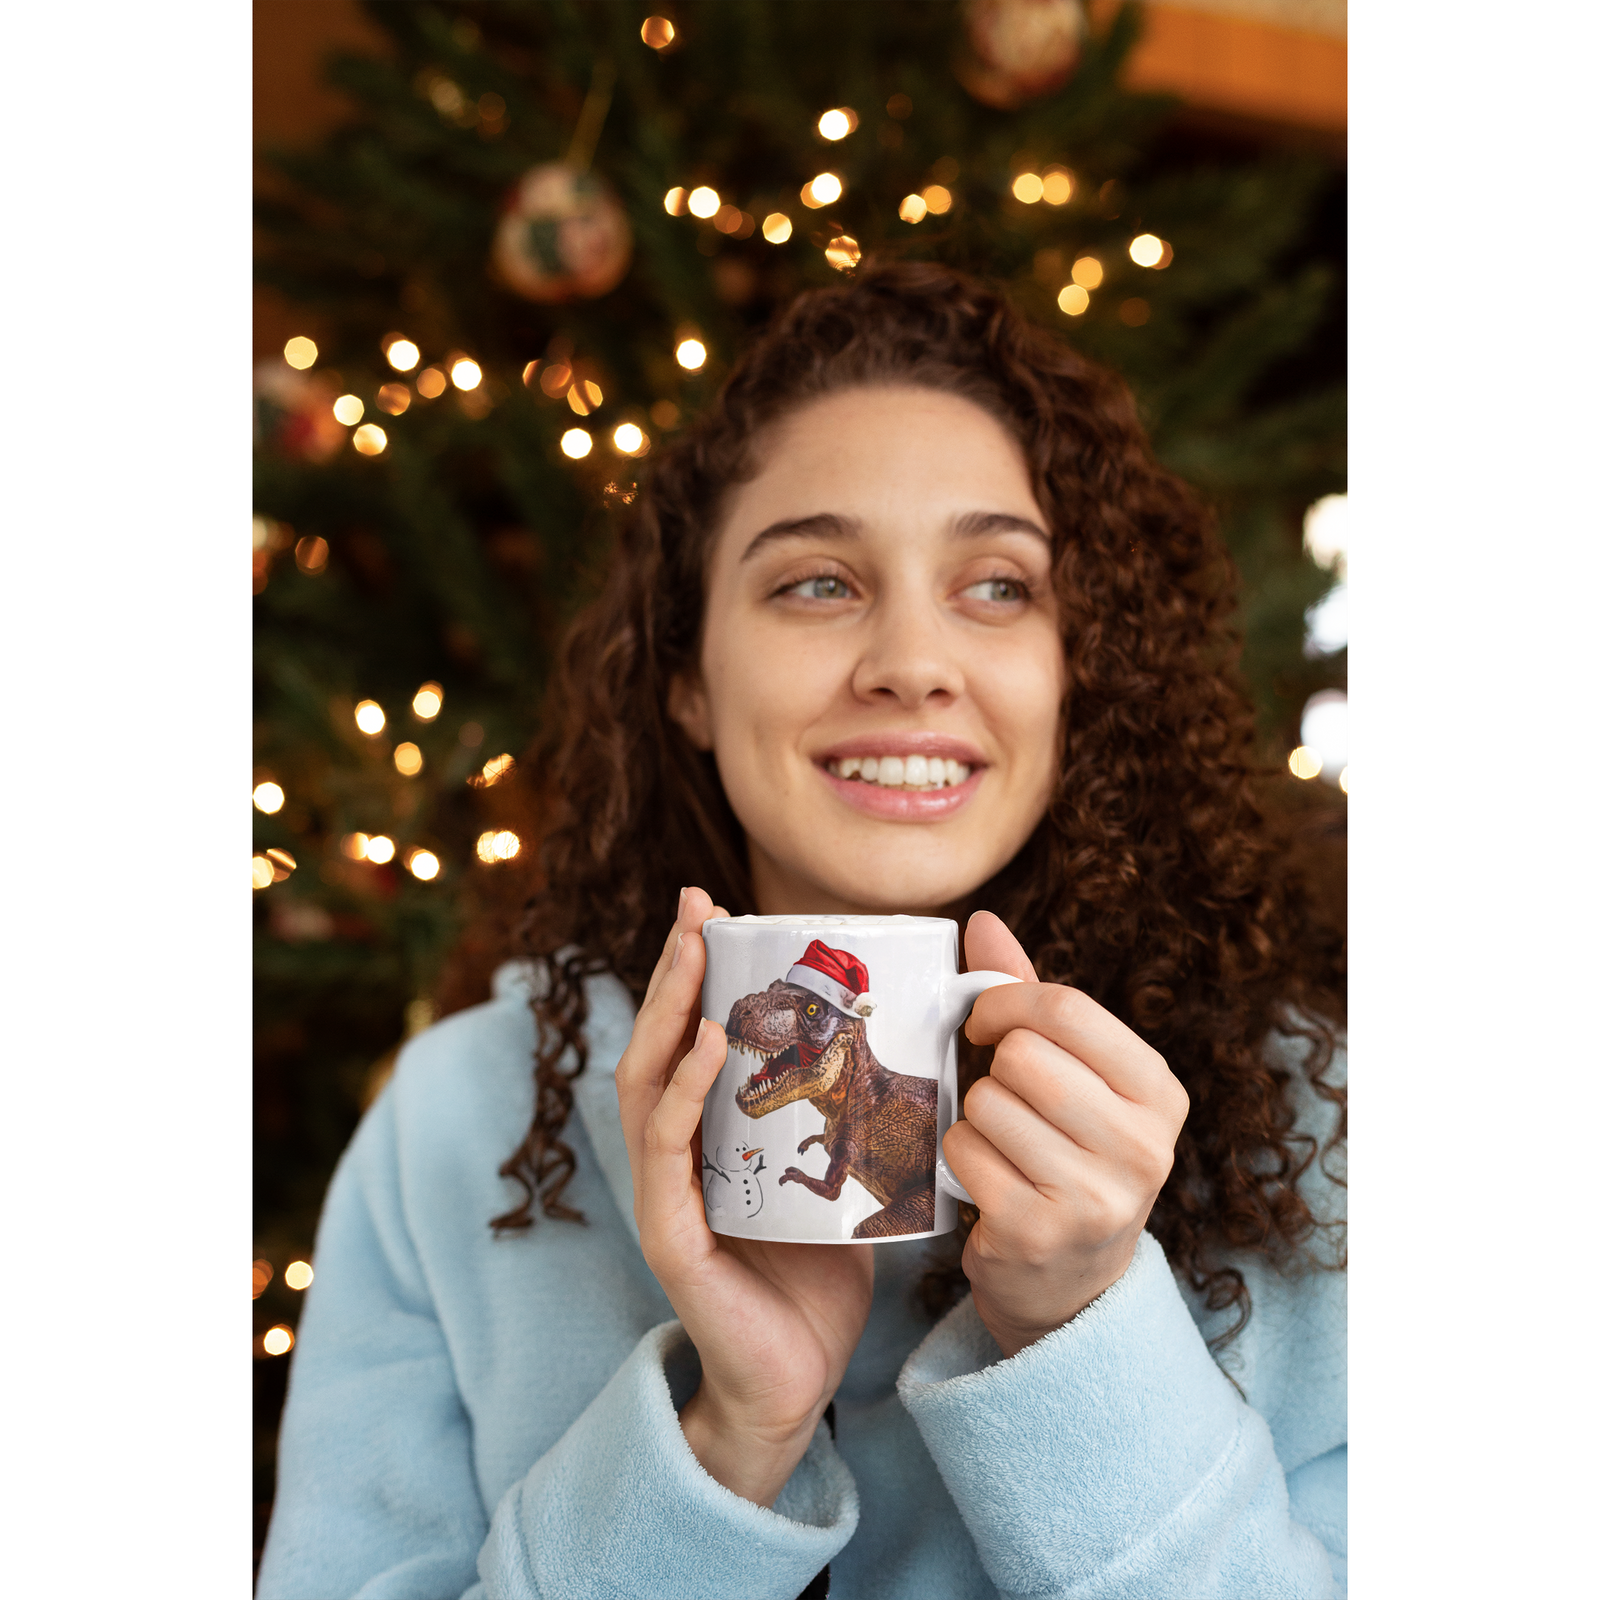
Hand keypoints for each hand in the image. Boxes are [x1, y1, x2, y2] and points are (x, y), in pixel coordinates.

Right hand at [614, 887, 873, 1506]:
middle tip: (694, 904)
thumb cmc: (816, 1280)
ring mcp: (666, 1195)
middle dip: (674, 969)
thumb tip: (902, 1047)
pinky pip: (667, 1150)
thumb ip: (841, 1118)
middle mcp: (677, 1156)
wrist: (800, 1383)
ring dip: (668, 1012)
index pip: (691, 1040)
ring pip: (647, 1083)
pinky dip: (681, 1092)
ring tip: (693, 955)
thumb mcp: (833, 1179)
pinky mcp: (672, 1236)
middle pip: (659, 1044)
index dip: (696, 975)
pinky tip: (704, 1046)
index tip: (716, 911)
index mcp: (710, 1139)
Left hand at [943, 911, 1189, 1358]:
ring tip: (1003, 1146)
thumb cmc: (1065, 1153)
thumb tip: (982, 919)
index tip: (985, 1022)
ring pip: (986, 1102)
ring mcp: (1094, 1195)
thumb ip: (1030, 997)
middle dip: (993, 1070)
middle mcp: (1142, 1146)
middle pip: (1023, 1055)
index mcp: (1158, 1092)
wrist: (1071, 1285)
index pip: (1069, 1008)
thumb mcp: (1070, 1075)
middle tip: (1003, 1098)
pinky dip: (959, 1158)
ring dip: (974, 1117)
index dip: (1007, 1002)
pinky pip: (962, 1151)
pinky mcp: (1037, 1231)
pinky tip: (988, 1181)